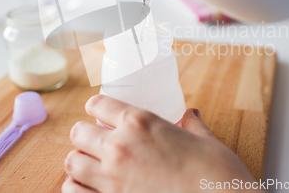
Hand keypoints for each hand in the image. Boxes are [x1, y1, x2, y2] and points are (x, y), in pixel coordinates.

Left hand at [63, 95, 261, 192]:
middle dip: (84, 135)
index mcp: (140, 122)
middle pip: (78, 133)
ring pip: (72, 162)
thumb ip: (191, 125)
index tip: (96, 111)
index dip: (96, 106)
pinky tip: (87, 187)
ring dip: (79, 161)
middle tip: (94, 140)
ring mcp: (112, 178)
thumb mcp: (205, 141)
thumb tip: (190, 115)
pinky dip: (75, 188)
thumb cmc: (216, 172)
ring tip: (89, 164)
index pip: (99, 104)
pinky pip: (73, 192)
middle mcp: (120, 146)